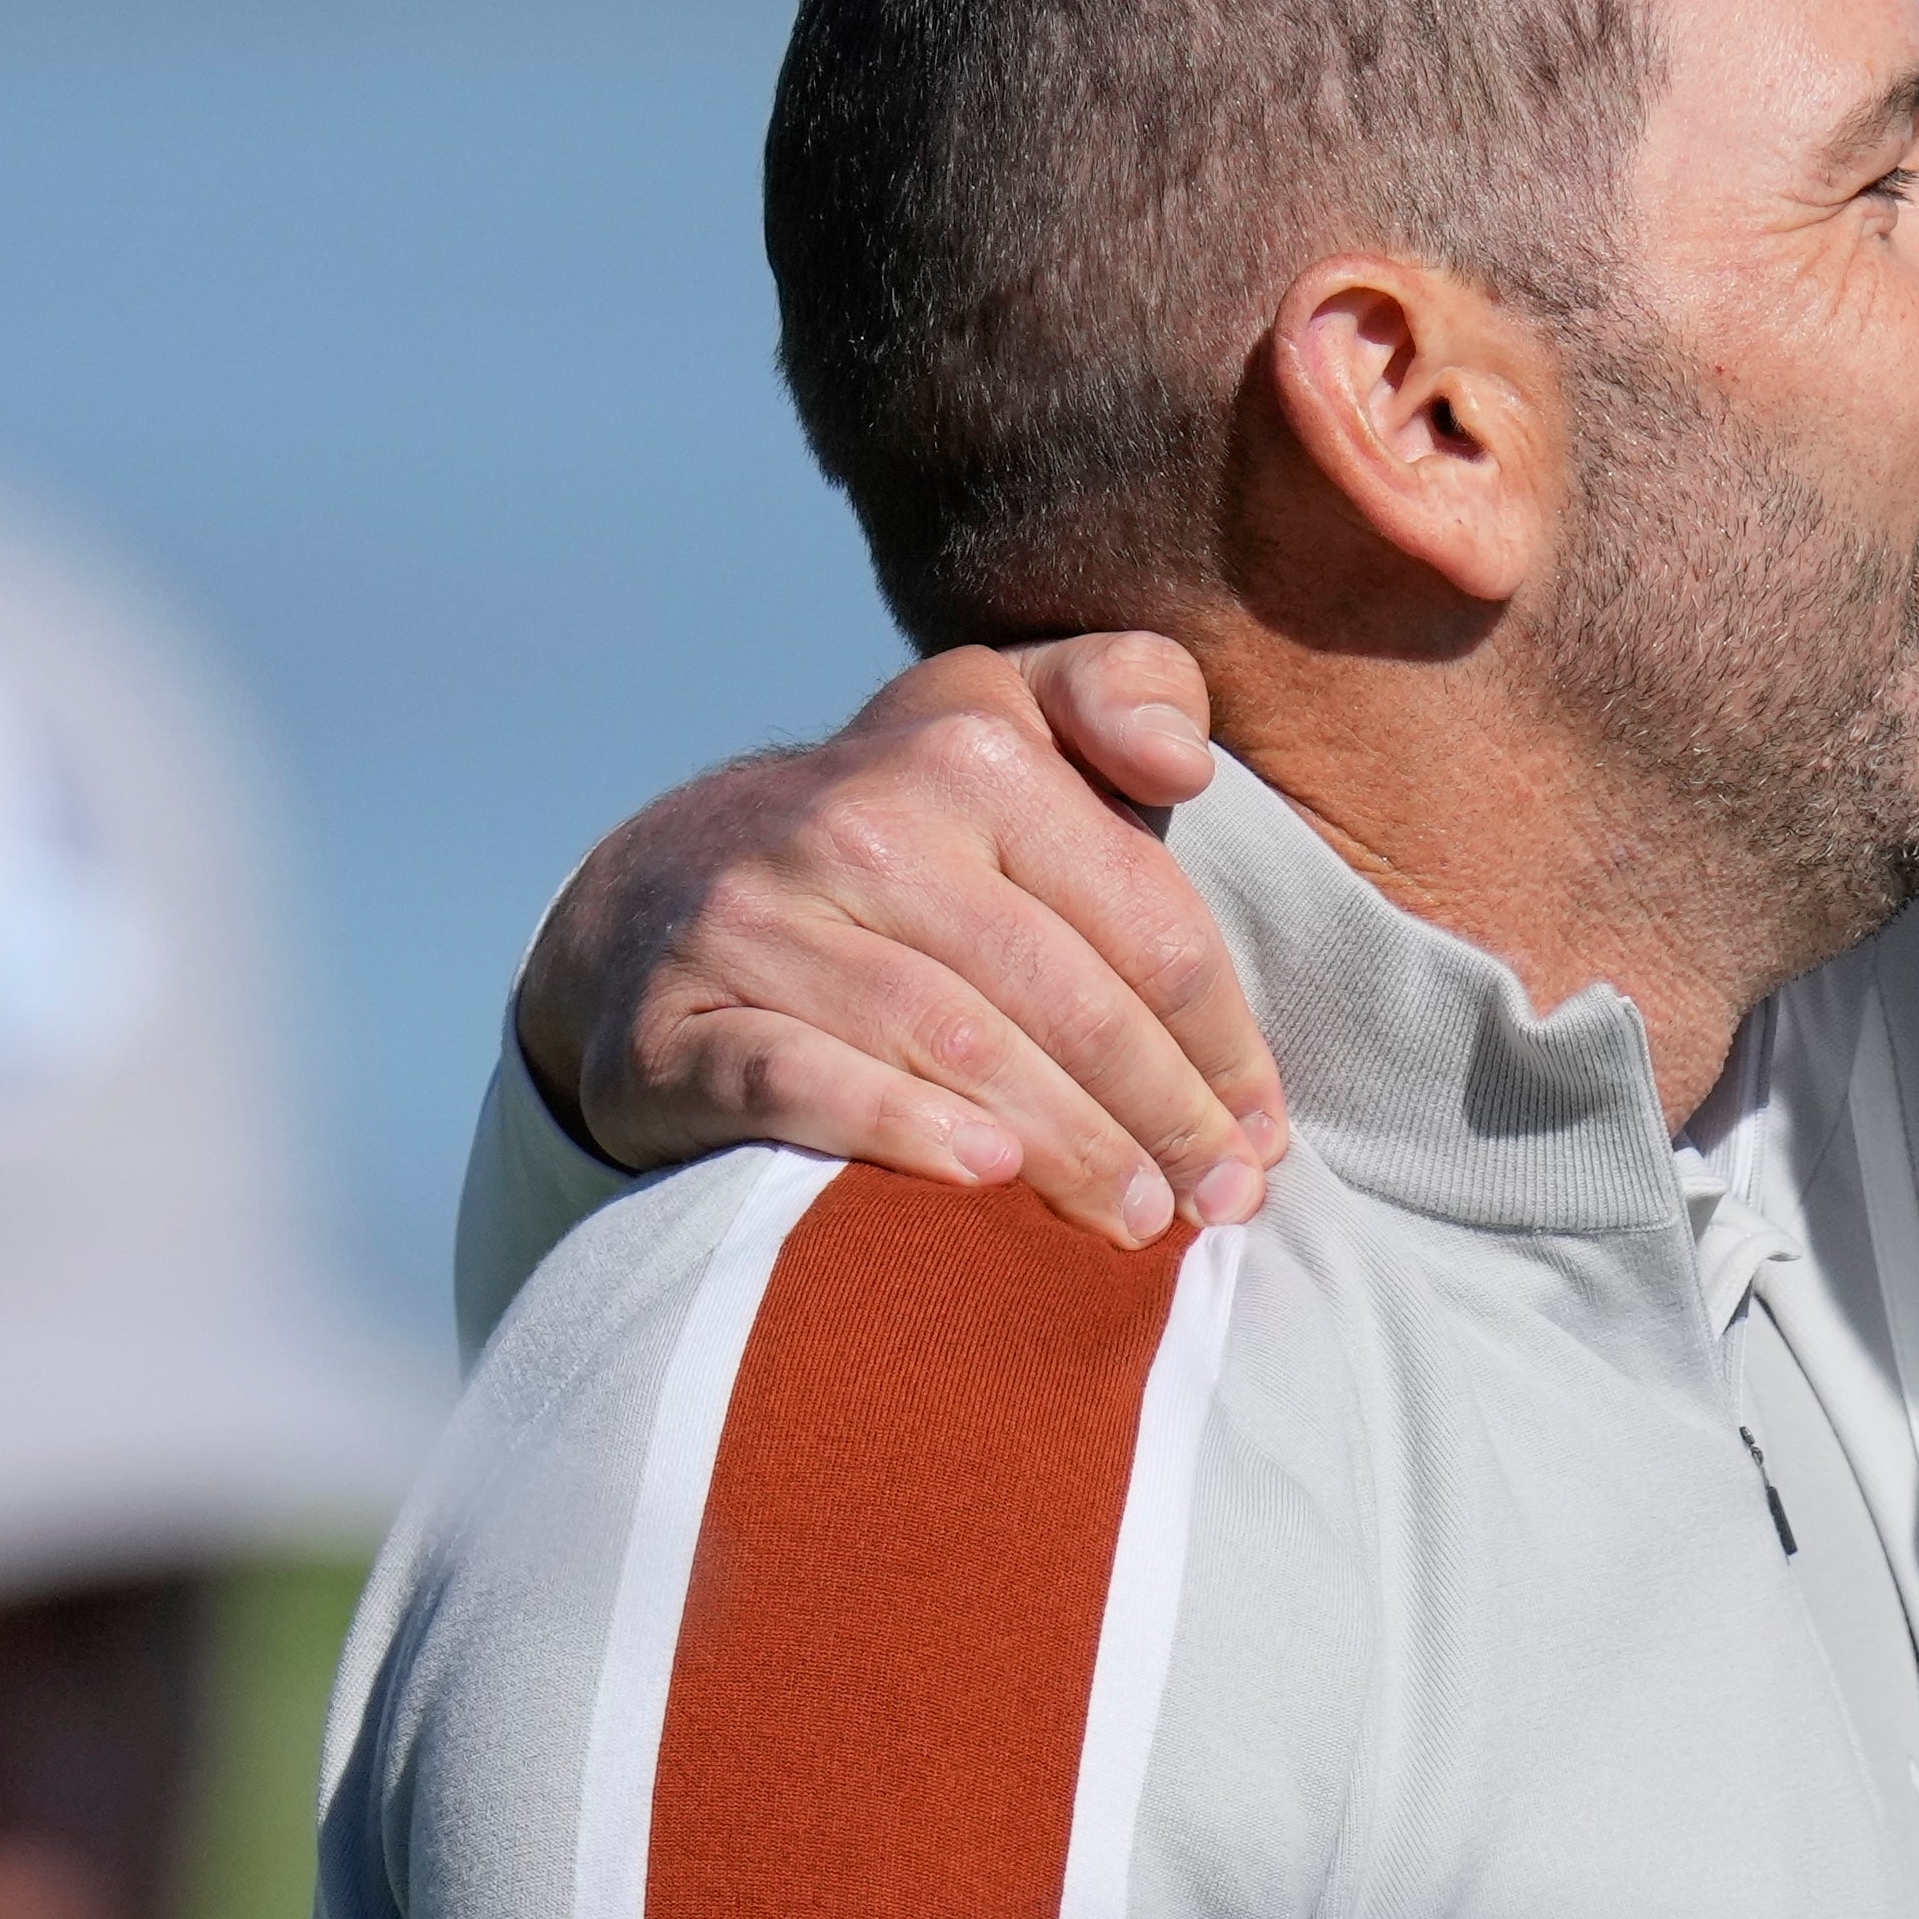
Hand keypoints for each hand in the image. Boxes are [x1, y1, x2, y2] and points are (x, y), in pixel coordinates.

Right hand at [516, 636, 1289, 1242]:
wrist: (655, 903)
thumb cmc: (899, 840)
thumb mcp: (1003, 723)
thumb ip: (1118, 696)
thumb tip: (1183, 760)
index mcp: (967, 749)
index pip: (1145, 920)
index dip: (1223, 1038)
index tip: (1263, 1130)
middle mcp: (859, 820)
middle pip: (1064, 994)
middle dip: (1164, 1113)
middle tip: (1220, 1204)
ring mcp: (757, 920)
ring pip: (955, 1043)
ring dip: (1069, 1146)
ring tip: (1138, 1222)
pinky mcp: (675, 1024)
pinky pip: (801, 1080)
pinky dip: (902, 1130)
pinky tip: (987, 1178)